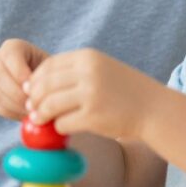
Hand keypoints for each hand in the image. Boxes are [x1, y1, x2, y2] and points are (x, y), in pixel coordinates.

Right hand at [0, 38, 49, 120]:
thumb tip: (32, 95)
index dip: (20, 73)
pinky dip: (9, 112)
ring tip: (31, 113)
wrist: (42, 84)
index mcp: (12, 47)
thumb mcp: (50, 70)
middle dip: (17, 94)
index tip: (34, 88)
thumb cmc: (49, 74)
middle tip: (33, 106)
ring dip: (14, 106)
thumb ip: (44, 76)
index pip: (9, 56)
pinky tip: (24, 116)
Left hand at [26, 49, 160, 140]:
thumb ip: (73, 72)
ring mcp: (91, 94)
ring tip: (39, 120)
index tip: (31, 90)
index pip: (49, 65)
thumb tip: (35, 85)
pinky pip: (63, 123)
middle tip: (31, 108)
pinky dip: (58, 127)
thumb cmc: (124, 90)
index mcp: (88, 57)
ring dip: (41, 114)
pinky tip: (62, 128)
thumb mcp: (101, 69)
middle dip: (34, 98)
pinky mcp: (93, 117)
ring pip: (50, 104)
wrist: (154, 109)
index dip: (36, 79)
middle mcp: (88, 73)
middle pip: (46, 84)